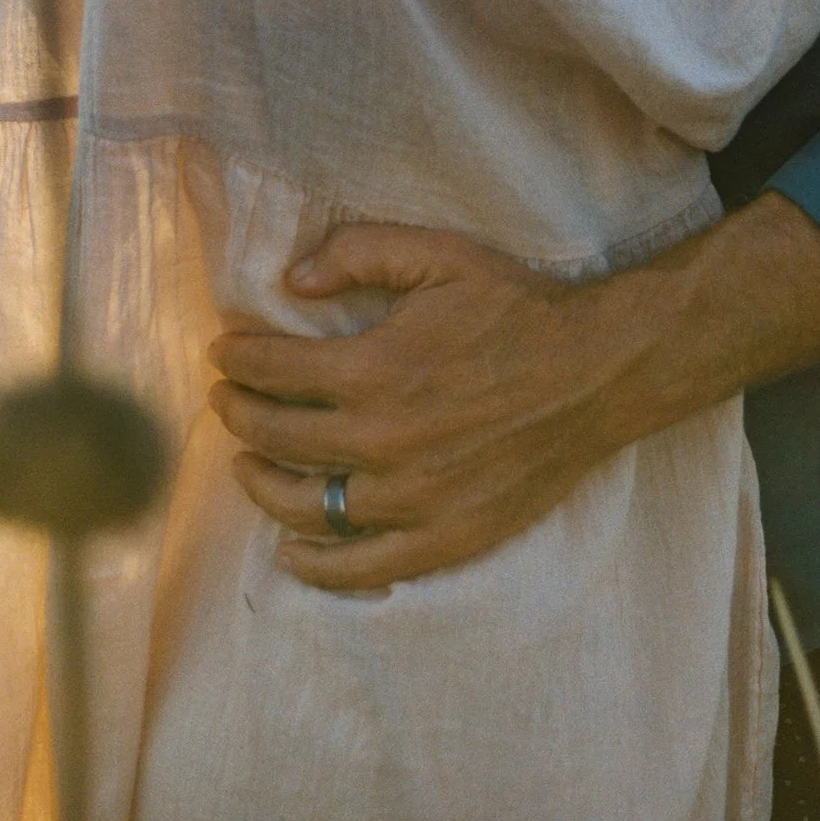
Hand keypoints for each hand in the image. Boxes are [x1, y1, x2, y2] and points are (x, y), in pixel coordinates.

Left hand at [207, 222, 627, 590]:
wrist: (596, 372)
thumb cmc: (517, 308)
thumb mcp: (441, 256)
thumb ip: (363, 254)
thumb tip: (294, 278)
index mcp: (376, 369)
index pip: (274, 370)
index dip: (238, 359)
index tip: (223, 353)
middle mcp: (383, 441)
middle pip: (277, 437)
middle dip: (238, 414)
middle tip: (225, 398)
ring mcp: (412, 499)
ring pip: (305, 507)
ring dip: (262, 483)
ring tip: (247, 462)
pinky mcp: (443, 538)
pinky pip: (360, 567)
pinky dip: (316, 565)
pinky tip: (292, 549)